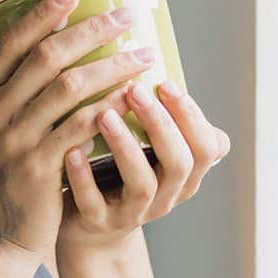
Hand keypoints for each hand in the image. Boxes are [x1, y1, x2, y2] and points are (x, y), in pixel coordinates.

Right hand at [0, 0, 157, 259]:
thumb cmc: (0, 173)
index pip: (10, 43)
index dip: (42, 15)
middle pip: (47, 58)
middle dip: (92, 31)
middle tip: (128, 17)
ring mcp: (14, 141)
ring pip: (69, 89)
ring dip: (112, 66)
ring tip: (145, 55)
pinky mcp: (38, 168)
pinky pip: (80, 128)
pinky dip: (110, 108)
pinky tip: (134, 95)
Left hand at [57, 79, 230, 249]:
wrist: (88, 226)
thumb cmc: (117, 171)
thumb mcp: (147, 146)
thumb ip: (157, 114)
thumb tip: (148, 50)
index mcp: (183, 173)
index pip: (206, 147)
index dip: (191, 116)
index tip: (165, 81)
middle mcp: (165, 195)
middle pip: (179, 163)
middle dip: (161, 125)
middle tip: (136, 91)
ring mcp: (133, 213)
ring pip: (142, 185)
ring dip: (125, 146)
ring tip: (104, 115)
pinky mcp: (99, 224)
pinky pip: (94, 204)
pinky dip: (84, 178)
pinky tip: (71, 152)